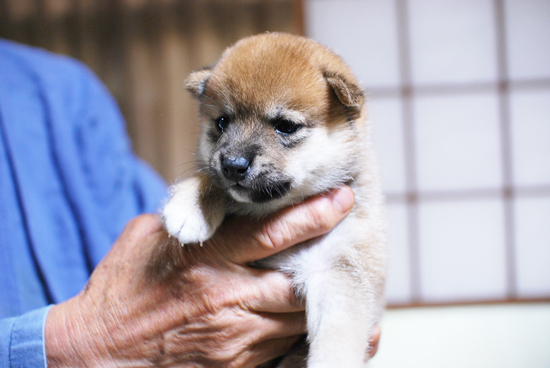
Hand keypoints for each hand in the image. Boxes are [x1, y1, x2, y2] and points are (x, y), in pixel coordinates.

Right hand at [45, 186, 358, 367]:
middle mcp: (224, 297)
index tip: (341, 199)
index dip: (313, 214)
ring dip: (316, 297)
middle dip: (329, 260)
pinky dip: (298, 330)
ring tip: (334, 277)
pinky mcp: (235, 366)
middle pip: (297, 281)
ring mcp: (233, 338)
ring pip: (296, 317)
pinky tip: (307, 316)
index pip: (271, 233)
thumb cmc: (121, 288)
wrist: (97, 354)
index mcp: (203, 258)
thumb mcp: (149, 237)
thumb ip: (194, 219)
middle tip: (351, 240)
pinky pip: (282, 347)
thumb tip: (229, 203)